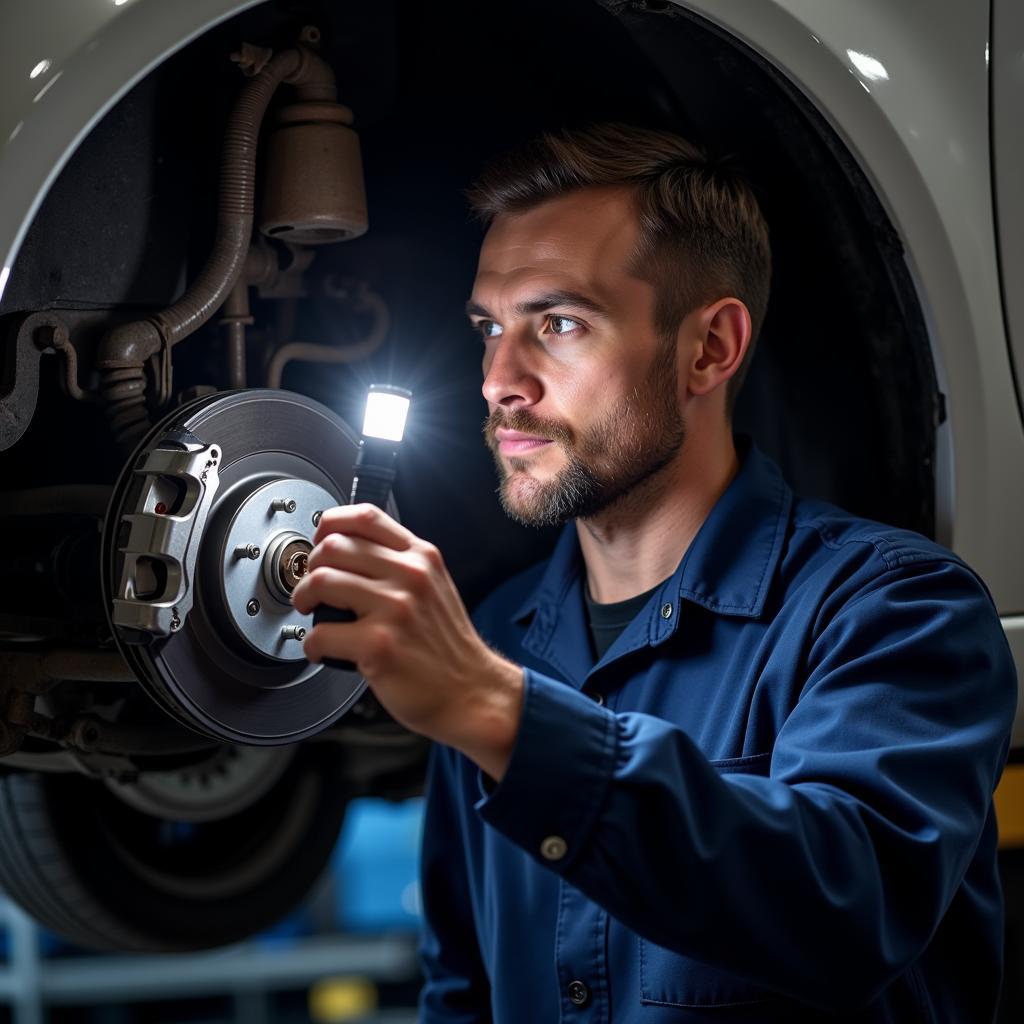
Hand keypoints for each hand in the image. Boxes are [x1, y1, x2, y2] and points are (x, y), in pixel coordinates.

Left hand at [291, 504, 523, 779]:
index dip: (331, 524)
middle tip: (312, 587)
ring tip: (310, 612)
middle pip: (334, 546)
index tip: (320, 540)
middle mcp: (409, 576)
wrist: (471, 692)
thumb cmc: (447, 646)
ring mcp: (395, 609)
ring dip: (303, 597)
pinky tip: (322, 649)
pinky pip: (320, 632)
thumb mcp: (435, 587)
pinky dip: (311, 644)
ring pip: (321, 581)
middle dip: (311, 566)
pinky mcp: (378, 645)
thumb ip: (401, 565)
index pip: (366, 517)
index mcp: (421, 557)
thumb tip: (349, 552)